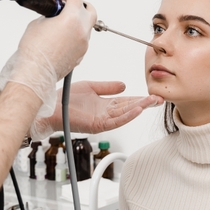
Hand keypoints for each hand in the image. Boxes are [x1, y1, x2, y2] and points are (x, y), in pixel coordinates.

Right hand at [17, 0, 96, 78]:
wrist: (36, 71)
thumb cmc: (35, 51)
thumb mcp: (38, 23)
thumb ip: (50, 16)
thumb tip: (54, 16)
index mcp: (72, 19)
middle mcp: (81, 31)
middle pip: (90, 10)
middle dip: (81, 5)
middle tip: (70, 5)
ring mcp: (83, 44)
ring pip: (87, 27)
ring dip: (78, 22)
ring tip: (64, 23)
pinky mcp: (81, 54)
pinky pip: (82, 40)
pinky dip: (75, 35)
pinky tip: (63, 37)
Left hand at [30, 81, 163, 138]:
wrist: (50, 107)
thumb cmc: (65, 99)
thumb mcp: (91, 87)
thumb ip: (108, 87)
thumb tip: (124, 85)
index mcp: (105, 105)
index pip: (127, 101)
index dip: (140, 98)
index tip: (152, 94)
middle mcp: (105, 113)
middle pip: (129, 108)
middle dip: (145, 103)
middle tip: (159, 99)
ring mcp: (102, 120)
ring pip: (125, 114)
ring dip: (140, 108)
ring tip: (152, 102)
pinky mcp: (96, 125)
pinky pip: (115, 121)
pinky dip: (127, 116)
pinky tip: (137, 110)